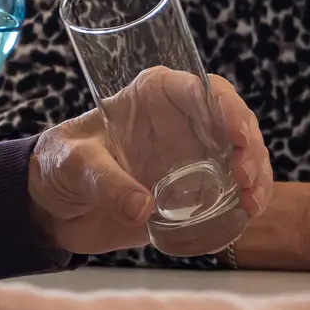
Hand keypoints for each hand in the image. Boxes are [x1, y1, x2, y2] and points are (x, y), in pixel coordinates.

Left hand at [28, 70, 271, 254]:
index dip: (227, 109)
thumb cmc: (57, 165)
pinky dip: (243, 203)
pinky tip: (242, 219)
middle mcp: (182, 123)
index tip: (237, 136)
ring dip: (257, 178)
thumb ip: (104, 182)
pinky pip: (229, 193)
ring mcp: (192, 158)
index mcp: (154, 97)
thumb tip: (142, 207)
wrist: (52, 207)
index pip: (203, 89)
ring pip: (242, 158)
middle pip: (234, 123)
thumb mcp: (73, 165)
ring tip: (251, 205)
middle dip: (251, 149)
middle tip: (246, 180)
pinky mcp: (193, 192)